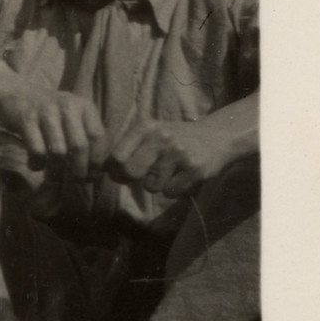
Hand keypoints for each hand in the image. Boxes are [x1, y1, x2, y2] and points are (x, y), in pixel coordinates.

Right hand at [0, 82, 107, 182]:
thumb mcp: (72, 116)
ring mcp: (46, 111)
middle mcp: (67, 106)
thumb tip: (100, 169)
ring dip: (57, 171)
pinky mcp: (26, 119)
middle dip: (79, 170)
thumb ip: (86, 136)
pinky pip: (36, 150)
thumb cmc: (49, 112)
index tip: (91, 176)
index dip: (96, 160)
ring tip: (54, 179)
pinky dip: (37, 163)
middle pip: (79, 147)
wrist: (14, 91)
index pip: (98, 137)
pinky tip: (35, 165)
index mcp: (84, 106)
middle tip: (75, 182)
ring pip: (58, 151)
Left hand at [107, 118, 237, 198]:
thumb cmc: (175, 138)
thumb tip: (101, 168)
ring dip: (157, 184)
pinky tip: (183, 176)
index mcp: (146, 128)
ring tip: (170, 170)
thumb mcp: (151, 132)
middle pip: (130, 172)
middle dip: (131, 179)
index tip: (119, 173)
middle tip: (142, 175)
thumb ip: (128, 146)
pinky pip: (170, 192)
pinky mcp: (195, 170)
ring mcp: (179, 154)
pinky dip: (174, 189)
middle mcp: (161, 139)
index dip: (114, 170)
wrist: (218, 136)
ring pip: (151, 186)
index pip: (116, 156)